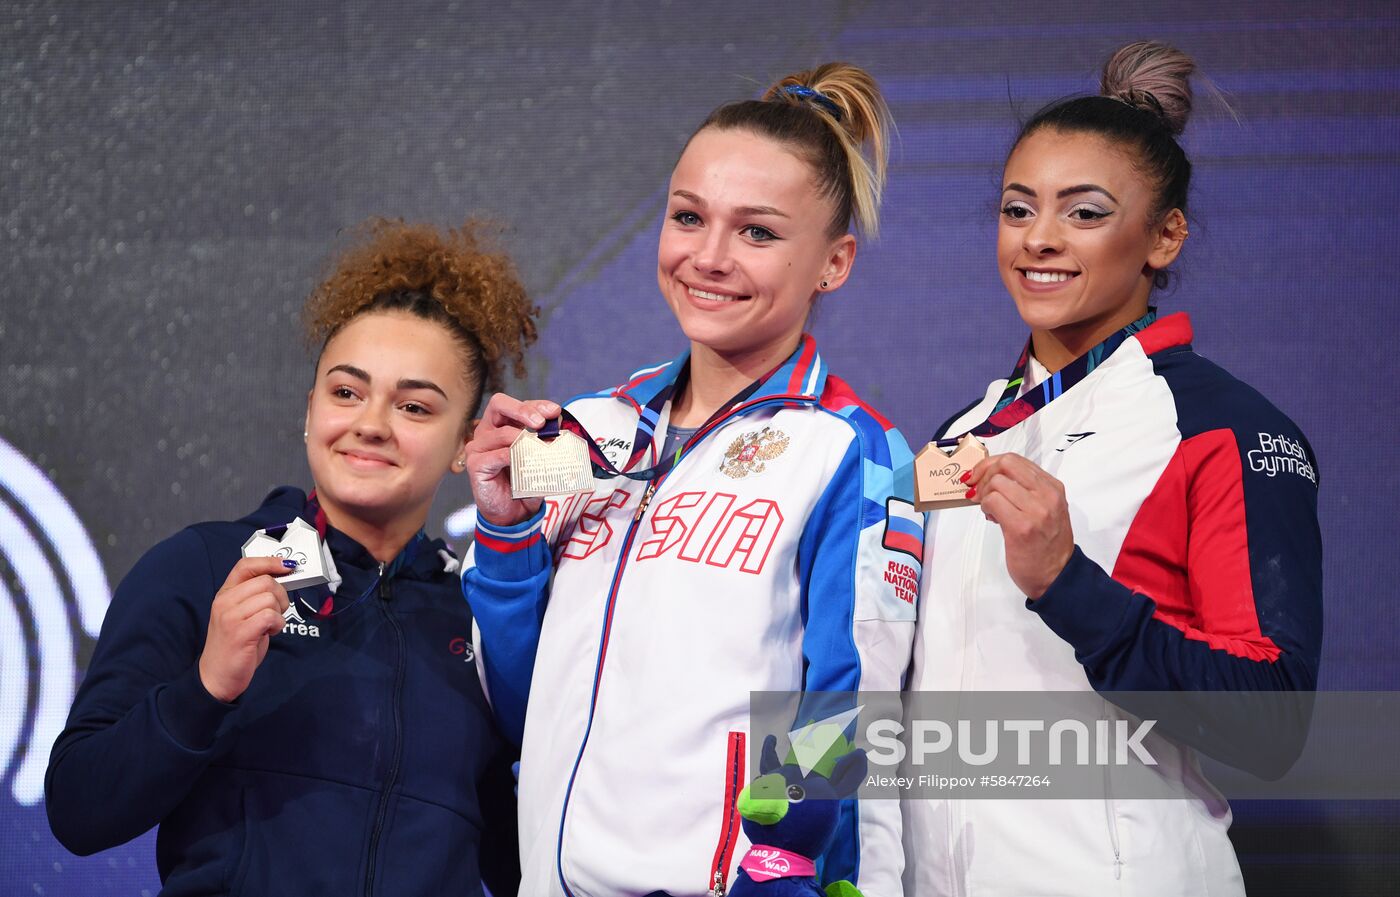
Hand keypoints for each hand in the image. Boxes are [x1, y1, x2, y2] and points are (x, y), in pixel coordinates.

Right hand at [198, 556, 292, 702]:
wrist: (216, 676)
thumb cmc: (235, 645)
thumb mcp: (241, 614)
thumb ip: (255, 596)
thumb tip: (282, 578)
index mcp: (225, 594)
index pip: (245, 565)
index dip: (269, 562)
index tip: (287, 566)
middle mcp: (224, 602)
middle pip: (265, 582)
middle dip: (281, 595)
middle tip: (276, 612)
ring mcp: (230, 617)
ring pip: (270, 598)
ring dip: (279, 613)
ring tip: (269, 626)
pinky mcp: (240, 633)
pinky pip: (270, 616)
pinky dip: (278, 624)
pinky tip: (269, 633)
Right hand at [465, 394, 560, 526]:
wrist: (513, 512)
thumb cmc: (524, 482)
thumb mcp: (538, 457)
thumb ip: (544, 441)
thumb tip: (559, 428)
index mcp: (500, 425)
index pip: (515, 405)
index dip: (535, 404)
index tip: (554, 412)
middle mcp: (487, 432)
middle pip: (499, 404)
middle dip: (523, 410)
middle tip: (541, 423)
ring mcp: (478, 447)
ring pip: (502, 433)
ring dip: (525, 440)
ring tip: (541, 449)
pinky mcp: (476, 464)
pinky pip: (498, 455)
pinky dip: (515, 456)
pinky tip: (525, 461)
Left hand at [963, 453, 1074, 599]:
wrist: (1057, 576)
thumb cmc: (1046, 545)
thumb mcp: (1045, 509)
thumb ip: (1024, 491)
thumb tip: (989, 477)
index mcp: (1053, 487)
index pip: (1015, 460)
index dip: (990, 465)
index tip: (977, 476)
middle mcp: (1047, 495)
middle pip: (1005, 464)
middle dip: (984, 475)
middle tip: (978, 493)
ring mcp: (1036, 510)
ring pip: (996, 482)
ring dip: (985, 495)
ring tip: (991, 511)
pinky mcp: (1021, 527)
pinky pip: (992, 501)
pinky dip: (985, 507)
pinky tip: (992, 519)